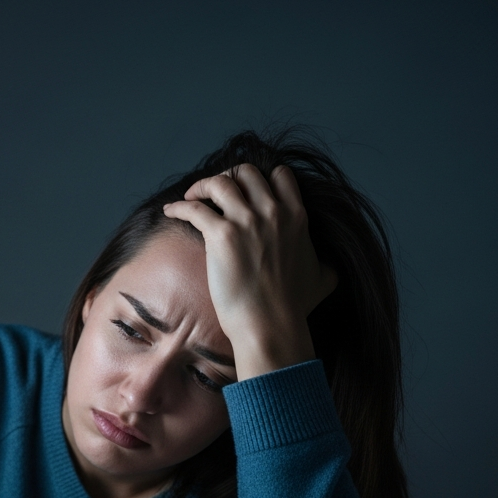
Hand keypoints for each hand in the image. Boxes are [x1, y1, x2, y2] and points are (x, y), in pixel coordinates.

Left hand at [162, 163, 336, 379]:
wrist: (271, 324)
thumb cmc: (294, 308)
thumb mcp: (323, 278)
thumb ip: (325, 263)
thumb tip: (328, 267)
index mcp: (297, 216)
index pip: (280, 174)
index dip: (261, 178)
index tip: (245, 190)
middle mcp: (273, 212)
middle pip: (245, 172)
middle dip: (228, 177)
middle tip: (213, 192)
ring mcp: (247, 221)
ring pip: (220, 182)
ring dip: (202, 185)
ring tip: (190, 196)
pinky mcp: (221, 235)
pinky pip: (194, 208)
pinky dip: (179, 206)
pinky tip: (170, 211)